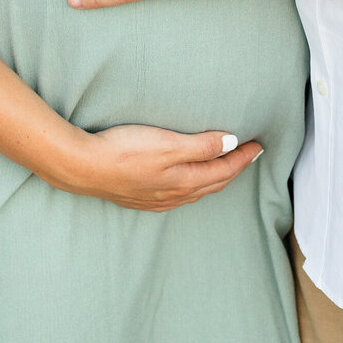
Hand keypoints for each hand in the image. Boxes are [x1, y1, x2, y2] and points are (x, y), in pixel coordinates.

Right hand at [44, 122, 262, 210]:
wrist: (84, 168)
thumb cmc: (124, 152)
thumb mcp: (168, 143)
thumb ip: (201, 146)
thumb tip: (231, 144)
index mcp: (184, 181)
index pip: (224, 170)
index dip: (243, 157)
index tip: (259, 145)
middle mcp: (174, 195)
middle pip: (213, 183)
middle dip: (234, 168)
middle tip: (249, 155)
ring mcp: (157, 199)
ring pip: (196, 190)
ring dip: (215, 178)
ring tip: (225, 166)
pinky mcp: (141, 197)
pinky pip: (179, 193)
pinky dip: (194, 184)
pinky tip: (188, 180)